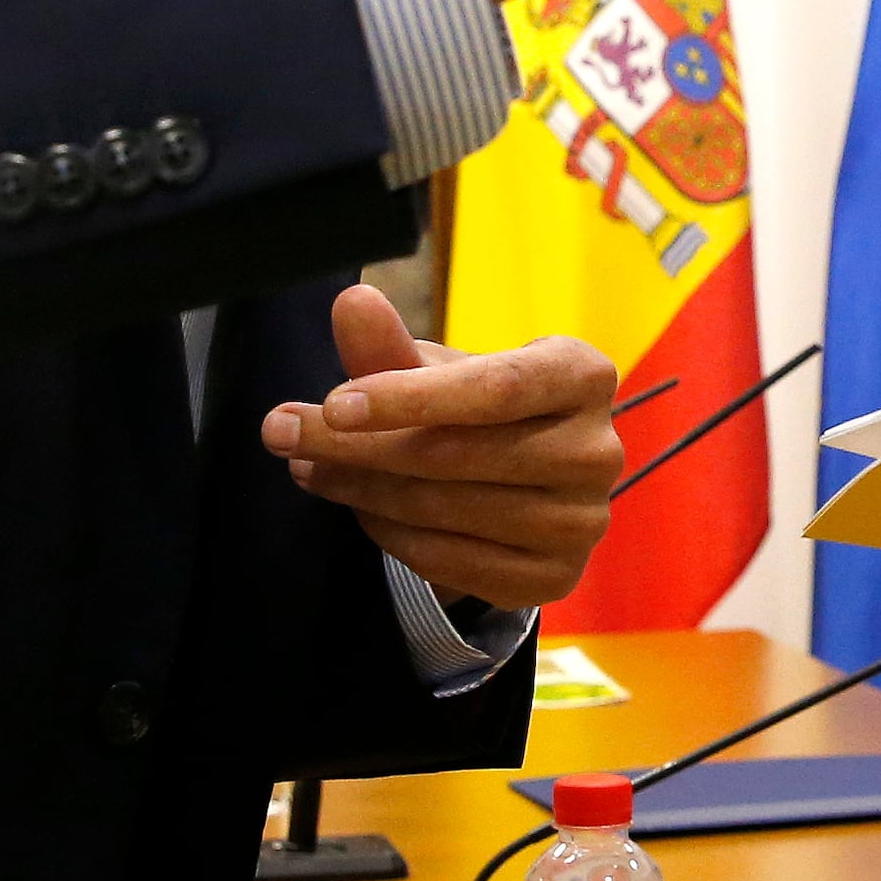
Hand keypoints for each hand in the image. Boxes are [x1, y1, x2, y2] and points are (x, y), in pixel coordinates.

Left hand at [263, 285, 621, 609]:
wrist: (529, 482)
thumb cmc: (482, 409)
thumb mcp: (441, 371)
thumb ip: (392, 346)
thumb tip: (350, 301)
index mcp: (583, 375)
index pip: (495, 388)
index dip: (408, 396)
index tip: (331, 403)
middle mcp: (597, 451)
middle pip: (458, 453)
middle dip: (356, 446)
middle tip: (282, 434)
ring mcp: (581, 522)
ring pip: (445, 510)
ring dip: (360, 491)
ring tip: (310, 468)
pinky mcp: (556, 578)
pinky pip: (451, 562)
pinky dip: (392, 536)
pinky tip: (360, 510)